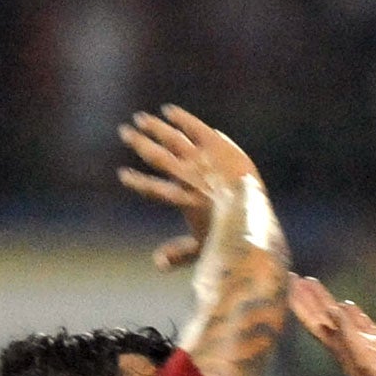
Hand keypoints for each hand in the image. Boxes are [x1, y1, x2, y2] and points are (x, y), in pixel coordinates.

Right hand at [116, 106, 261, 270]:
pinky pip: (195, 128)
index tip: (123, 175)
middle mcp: (186, 177)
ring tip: (140, 119)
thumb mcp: (205, 247)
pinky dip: (181, 119)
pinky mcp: (216, 145)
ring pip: (170, 139)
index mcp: (181, 199)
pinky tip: (169, 110)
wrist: (252, 207)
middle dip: (139, 143)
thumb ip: (179, 253)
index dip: (136, 182)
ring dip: (154, 128)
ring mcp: (200, 160)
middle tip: (124, 132)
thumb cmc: (232, 233)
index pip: (151, 188)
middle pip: (156, 156)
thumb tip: (156, 264)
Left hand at [289, 275, 375, 375]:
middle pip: (322, 317)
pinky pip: (363, 325)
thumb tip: (333, 309)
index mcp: (341, 349)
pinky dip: (354, 314)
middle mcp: (348, 346)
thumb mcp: (369, 361)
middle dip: (308, 298)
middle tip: (295, 276)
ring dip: (327, 302)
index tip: (290, 280)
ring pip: (340, 319)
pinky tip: (349, 306)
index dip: (301, 302)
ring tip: (315, 284)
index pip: (314, 321)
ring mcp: (365, 346)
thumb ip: (351, 336)